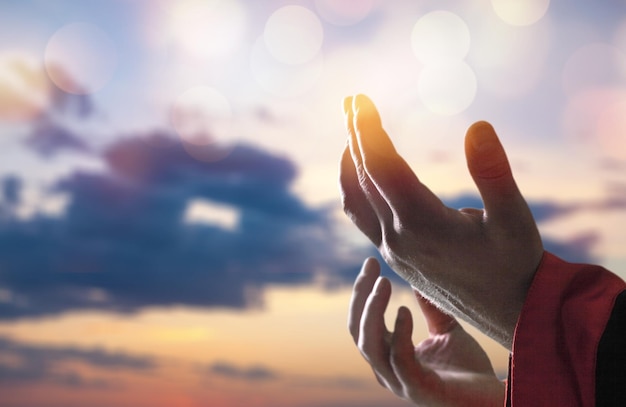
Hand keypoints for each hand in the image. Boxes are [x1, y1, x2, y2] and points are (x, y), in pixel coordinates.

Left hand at [339, 94, 543, 347]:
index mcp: (422, 225)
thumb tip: (477, 125)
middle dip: (356, 136)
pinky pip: (362, 217)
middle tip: (350, 101)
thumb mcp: (514, 219)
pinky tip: (360, 173)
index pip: (383, 167)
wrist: (510, 312)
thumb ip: (495, 173)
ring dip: (350, 161)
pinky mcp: (395, 256)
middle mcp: (398, 238)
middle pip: (365, 177)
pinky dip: (355, 189)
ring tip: (350, 130)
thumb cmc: (516, 264)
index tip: (359, 100)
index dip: (369, 131)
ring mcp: (391, 250)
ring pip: (357, 199)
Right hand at [348, 258, 504, 406]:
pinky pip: (399, 360)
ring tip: (382, 284)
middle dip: (360, 296)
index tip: (371, 262)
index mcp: (389, 355)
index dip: (362, 292)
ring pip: (369, 346)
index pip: (361, 322)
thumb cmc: (469, 370)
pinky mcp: (418, 389)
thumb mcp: (446, 330)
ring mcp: (400, 382)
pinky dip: (399, 333)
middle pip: (357, 331)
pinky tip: (404, 310)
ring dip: (371, 312)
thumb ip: (430, 308)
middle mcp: (387, 370)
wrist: (494, 398)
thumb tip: (417, 278)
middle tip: (371, 265)